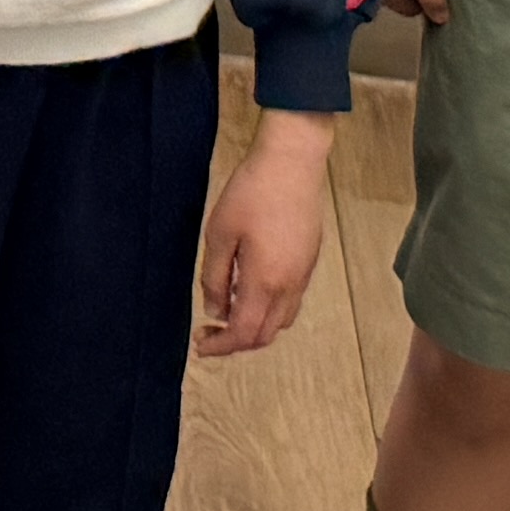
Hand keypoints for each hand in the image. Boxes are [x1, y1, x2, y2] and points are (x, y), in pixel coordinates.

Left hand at [196, 113, 336, 356]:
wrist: (292, 163)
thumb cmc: (250, 194)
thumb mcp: (219, 234)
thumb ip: (214, 277)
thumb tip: (215, 311)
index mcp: (265, 282)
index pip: (244, 333)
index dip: (220, 346)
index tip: (200, 344)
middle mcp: (289, 286)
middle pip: (265, 334)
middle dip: (236, 342)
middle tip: (209, 331)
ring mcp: (303, 275)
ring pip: (281, 320)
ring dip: (254, 326)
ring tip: (227, 311)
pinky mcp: (309, 261)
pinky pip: (290, 301)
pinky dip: (268, 310)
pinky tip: (249, 289)